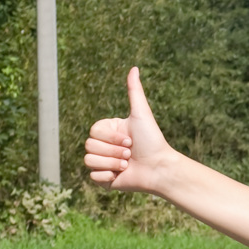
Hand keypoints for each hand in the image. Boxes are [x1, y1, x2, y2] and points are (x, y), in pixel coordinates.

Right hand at [85, 68, 172, 192]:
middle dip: (113, 151)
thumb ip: (135, 91)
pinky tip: (121, 175)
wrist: (159, 168)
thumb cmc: (152, 141)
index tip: (130, 139)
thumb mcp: (142, 114)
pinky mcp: (104, 180)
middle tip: (130, 153)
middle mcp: (104, 146)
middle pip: (89, 145)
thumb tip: (134, 68)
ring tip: (127, 164)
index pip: (93, 131)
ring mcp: (103, 163)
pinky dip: (108, 176)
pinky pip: (92, 177)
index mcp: (108, 131)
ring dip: (111, 163)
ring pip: (89, 161)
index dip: (111, 137)